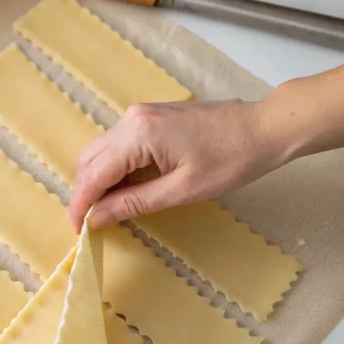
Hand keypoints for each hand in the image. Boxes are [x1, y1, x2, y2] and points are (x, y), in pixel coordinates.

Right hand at [68, 100, 284, 229]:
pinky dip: (114, 168)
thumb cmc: (232, 160)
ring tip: (108, 209)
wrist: (265, 128)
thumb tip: (97, 218)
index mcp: (139, 135)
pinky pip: (118, 144)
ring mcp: (140, 114)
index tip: (78, 229)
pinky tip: (125, 188)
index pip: (95, 173)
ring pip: (101, 151)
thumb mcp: (181, 190)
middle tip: (90, 223)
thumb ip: (133, 204)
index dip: (82, 204)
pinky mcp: (149, 116)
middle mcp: (132, 119)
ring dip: (98, 181)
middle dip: (85, 192)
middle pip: (90, 159)